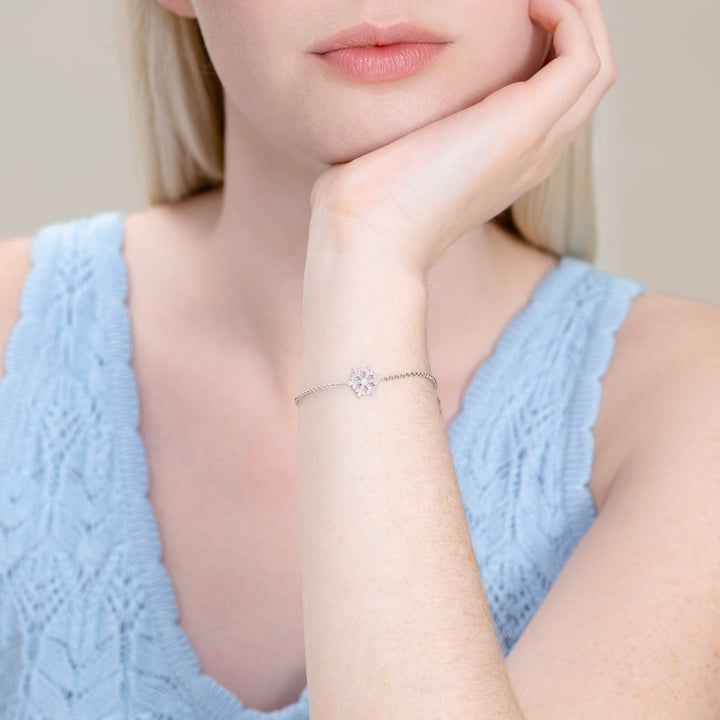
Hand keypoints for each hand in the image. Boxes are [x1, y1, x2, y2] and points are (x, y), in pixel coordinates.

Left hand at [307, 0, 616, 279]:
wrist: (369, 233)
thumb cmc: (368, 200)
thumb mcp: (401, 153)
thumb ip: (416, 127)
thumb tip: (385, 89)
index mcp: (507, 162)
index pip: (554, 100)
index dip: (548, 49)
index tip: (518, 13)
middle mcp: (533, 155)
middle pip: (587, 81)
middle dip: (572, 23)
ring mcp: (537, 142)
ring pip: (597, 67)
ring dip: (578, 14)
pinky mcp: (527, 124)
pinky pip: (582, 58)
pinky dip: (569, 18)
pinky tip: (529, 2)